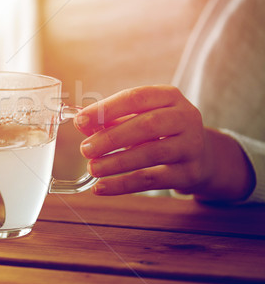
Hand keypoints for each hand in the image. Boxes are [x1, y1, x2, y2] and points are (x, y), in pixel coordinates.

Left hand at [74, 85, 208, 195]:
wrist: (202, 156)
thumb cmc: (161, 132)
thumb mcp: (139, 118)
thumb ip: (110, 120)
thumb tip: (82, 123)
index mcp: (169, 96)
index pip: (135, 97)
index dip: (106, 109)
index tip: (80, 121)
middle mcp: (185, 117)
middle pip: (146, 125)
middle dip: (111, 138)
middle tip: (85, 149)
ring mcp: (191, 146)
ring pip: (151, 153)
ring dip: (116, 162)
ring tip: (93, 168)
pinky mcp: (189, 173)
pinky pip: (152, 179)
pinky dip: (123, 184)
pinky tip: (101, 187)